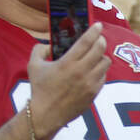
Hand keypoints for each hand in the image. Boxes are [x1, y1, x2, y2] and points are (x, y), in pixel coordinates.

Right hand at [26, 23, 109, 139]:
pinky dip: (100, 70)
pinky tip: (93, 70)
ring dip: (101, 56)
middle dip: (100, 40)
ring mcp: (90, 83)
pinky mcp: (95, 92)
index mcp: (67, 63)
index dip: (94, 30)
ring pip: (106, 62)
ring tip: (95, 56)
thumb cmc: (39, 88)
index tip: (98, 25)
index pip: (86, 41)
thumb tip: (49, 43)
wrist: (46, 114)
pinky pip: (104, 76)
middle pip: (100, 49)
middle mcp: (81, 71)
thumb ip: (40, 49)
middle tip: (98, 38)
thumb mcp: (33, 65)